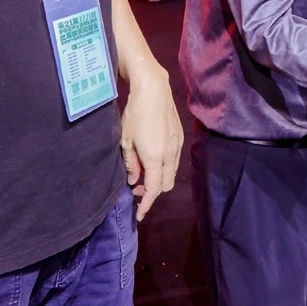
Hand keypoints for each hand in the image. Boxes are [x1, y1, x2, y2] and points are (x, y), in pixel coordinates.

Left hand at [120, 68, 182, 221]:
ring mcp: (177, 146)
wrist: (154, 91)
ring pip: (172, 173)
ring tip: (143, 173)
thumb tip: (135, 181)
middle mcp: (170, 155)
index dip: (146, 205)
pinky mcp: (180, 137)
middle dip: (153, 192)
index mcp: (155, 158)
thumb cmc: (135, 115)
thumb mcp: (126, 142)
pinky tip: (153, 159)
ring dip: (159, 179)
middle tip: (137, 190)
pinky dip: (165, 167)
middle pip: (167, 185)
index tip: (139, 215)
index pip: (154, 190)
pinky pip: (175, 160)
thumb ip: (131, 165)